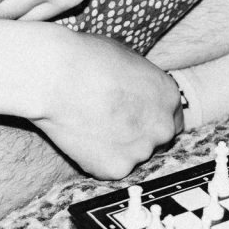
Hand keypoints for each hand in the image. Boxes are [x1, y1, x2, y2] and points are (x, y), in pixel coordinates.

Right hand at [33, 31, 182, 179]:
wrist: (56, 77)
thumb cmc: (86, 59)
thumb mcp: (127, 60)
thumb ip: (140, 84)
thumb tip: (135, 91)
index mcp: (169, 96)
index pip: (172, 119)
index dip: (151, 120)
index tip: (134, 119)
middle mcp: (163, 127)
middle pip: (156, 142)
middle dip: (137, 137)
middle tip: (108, 126)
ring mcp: (141, 151)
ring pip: (130, 157)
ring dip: (115, 149)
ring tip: (88, 127)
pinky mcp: (116, 169)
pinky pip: (106, 169)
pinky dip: (94, 160)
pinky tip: (79, 139)